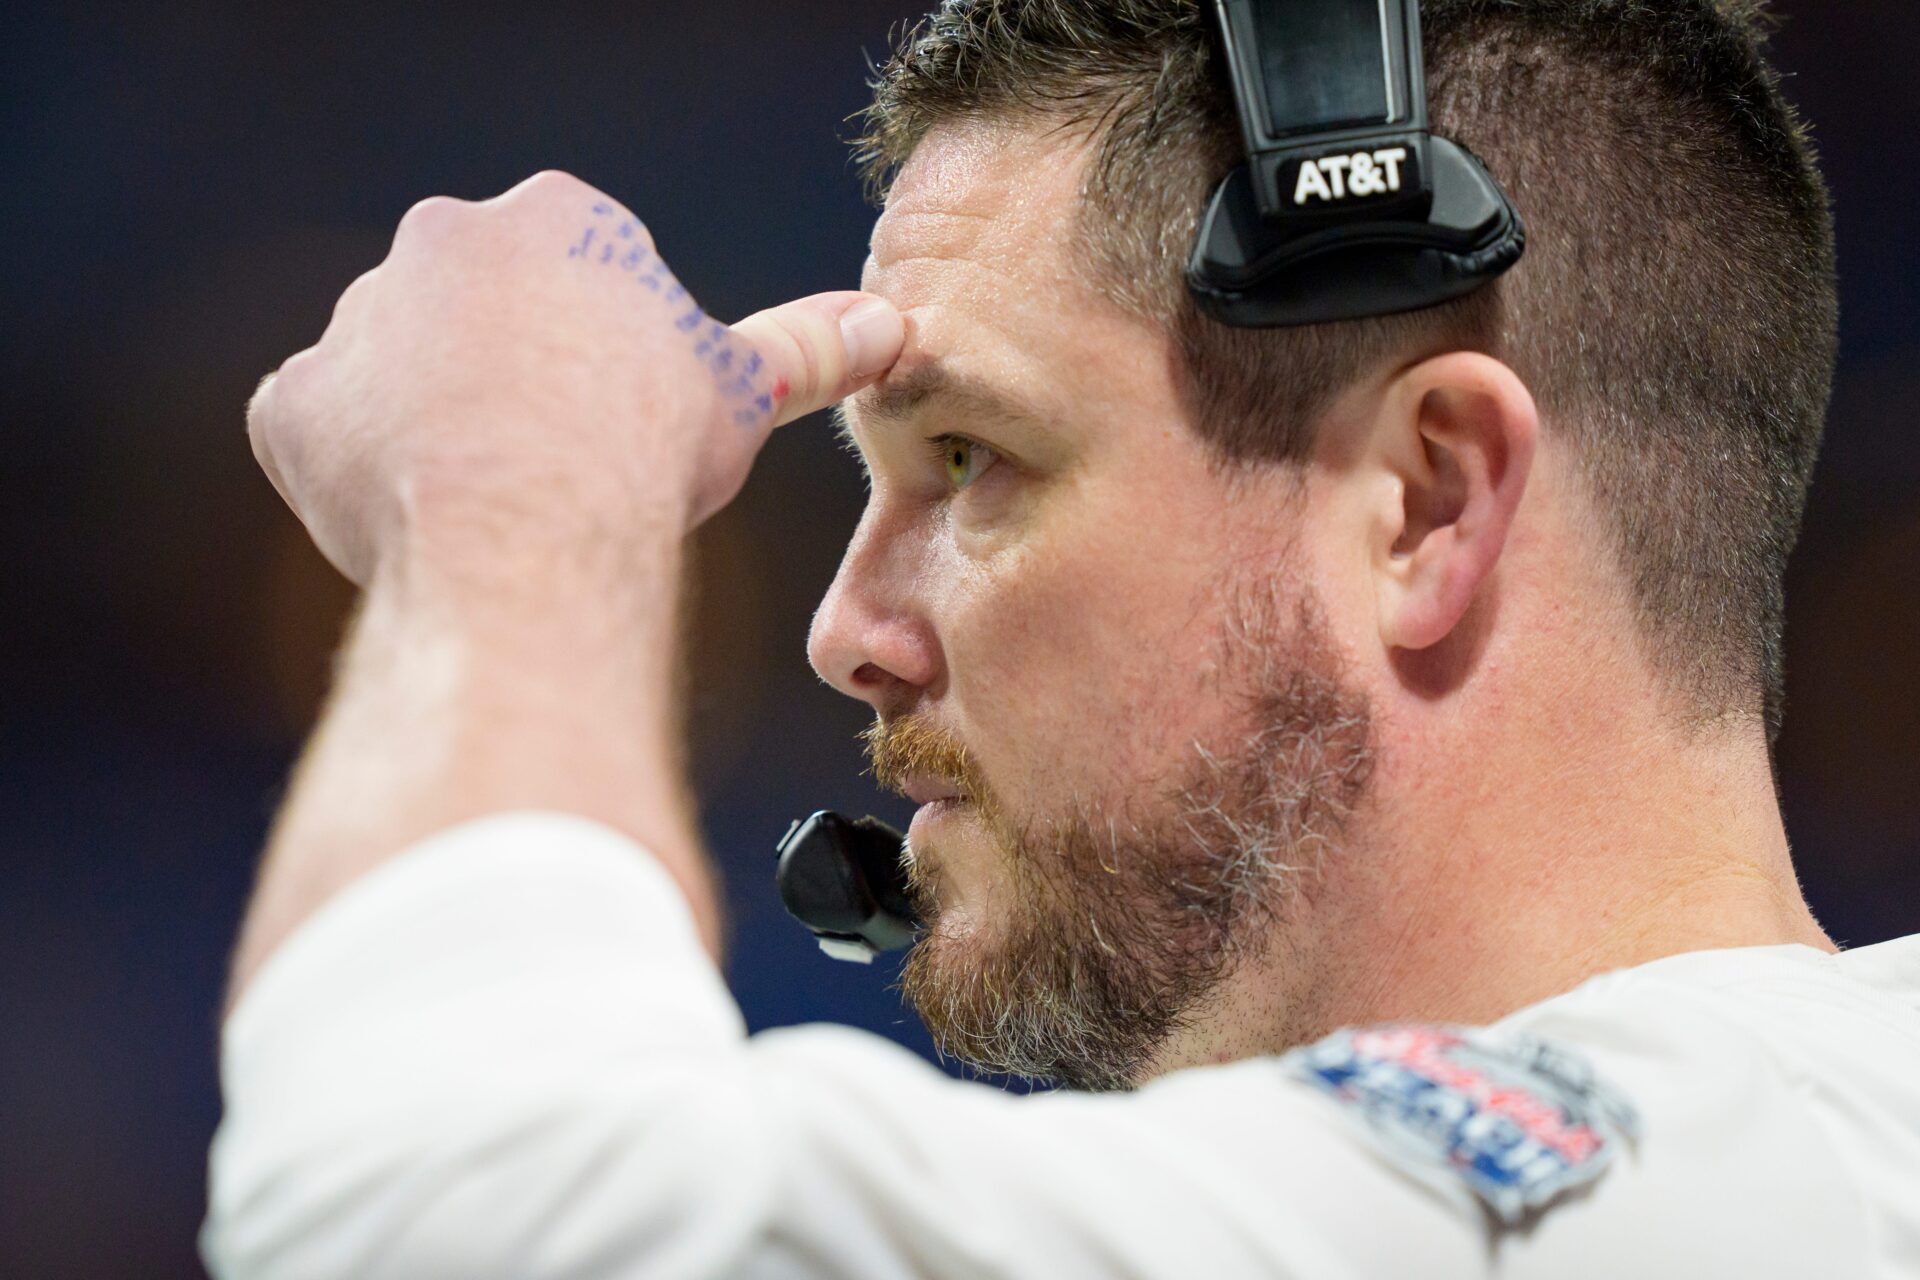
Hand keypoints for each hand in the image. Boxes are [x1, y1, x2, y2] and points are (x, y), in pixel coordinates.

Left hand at [248, 170, 902, 587]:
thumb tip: (894, 325)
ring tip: (493, 505)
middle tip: (561, 468)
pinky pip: (320, 433)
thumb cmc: (648, 450)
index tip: (623, 424)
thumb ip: (807, 349)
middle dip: (514, 381)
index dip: (609, 363)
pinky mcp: (290, 404)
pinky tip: (417, 517)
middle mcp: (442, 240)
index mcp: (558, 217)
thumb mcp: (742, 390)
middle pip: (483, 316)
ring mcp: (357, 320)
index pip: (582, 280)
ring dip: (433, 426)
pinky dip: (356, 473)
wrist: (531, 529)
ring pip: (397, 375)